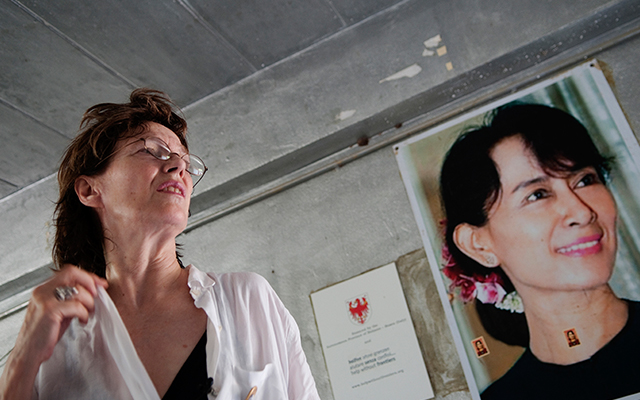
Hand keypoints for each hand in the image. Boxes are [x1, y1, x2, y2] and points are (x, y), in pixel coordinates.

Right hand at [0, 265, 107, 398]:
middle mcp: (42, 291)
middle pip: (73, 273)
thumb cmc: (44, 334)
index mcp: (44, 289)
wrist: (28, 353)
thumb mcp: (59, 311)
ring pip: (78, 290)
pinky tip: (81, 320)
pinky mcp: (49, 311)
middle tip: (96, 297)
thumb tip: (93, 290)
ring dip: (89, 302)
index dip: (88, 276)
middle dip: (90, 284)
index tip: (100, 284)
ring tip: (87, 313)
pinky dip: (83, 313)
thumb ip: (71, 299)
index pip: (69, 271)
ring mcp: (44, 300)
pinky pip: (76, 306)